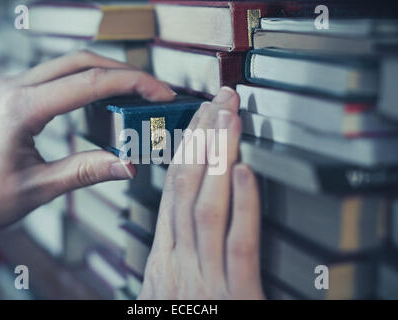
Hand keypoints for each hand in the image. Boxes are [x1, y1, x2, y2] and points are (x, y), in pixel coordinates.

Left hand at [0, 50, 175, 243]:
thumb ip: (85, 171)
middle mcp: (8, 87)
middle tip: (153, 89)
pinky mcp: (3, 93)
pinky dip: (80, 81)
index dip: (132, 85)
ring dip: (102, 73)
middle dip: (122, 71)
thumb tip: (129, 164)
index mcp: (18, 109)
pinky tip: (95, 97)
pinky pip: (48, 76)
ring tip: (132, 93)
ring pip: (64, 64)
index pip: (89, 82)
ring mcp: (3, 86)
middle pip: (79, 61)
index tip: (160, 93)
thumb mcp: (36, 189)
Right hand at [138, 87, 263, 299]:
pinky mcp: (236, 295)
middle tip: (215, 102)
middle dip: (201, 139)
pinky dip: (242, 204)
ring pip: (207, 205)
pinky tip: (246, 173)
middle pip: (186, 187)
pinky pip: (237, 242)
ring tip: (229, 120)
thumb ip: (173, 256)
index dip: (185, 151)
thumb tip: (178, 223)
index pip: (170, 191)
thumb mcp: (165, 292)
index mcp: (162, 261)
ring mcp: (204, 277)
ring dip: (219, 158)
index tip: (197, 121)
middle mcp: (177, 262)